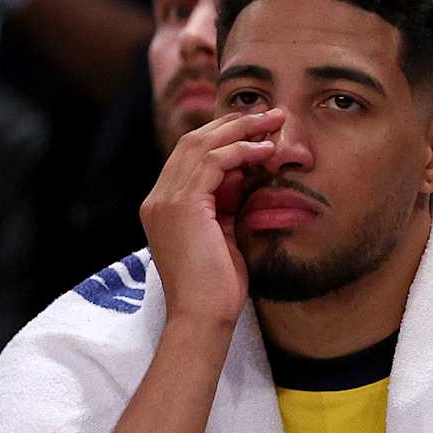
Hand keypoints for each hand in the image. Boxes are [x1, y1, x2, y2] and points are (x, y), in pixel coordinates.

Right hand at [139, 109, 283, 329]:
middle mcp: (158, 198)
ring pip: (201, 144)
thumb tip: (248, 180)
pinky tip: (265, 150)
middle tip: (272, 115)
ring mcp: (165, 200)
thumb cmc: (218, 289)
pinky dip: (240, 151)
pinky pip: (211, 161)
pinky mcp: (181, 205)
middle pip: (194, 142)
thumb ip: (228, 207)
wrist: (203, 317)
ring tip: (274, 122)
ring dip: (241, 129)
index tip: (260, 133)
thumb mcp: (224, 237)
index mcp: (165, 206)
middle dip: (234, 124)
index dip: (226, 140)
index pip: (193, 158)